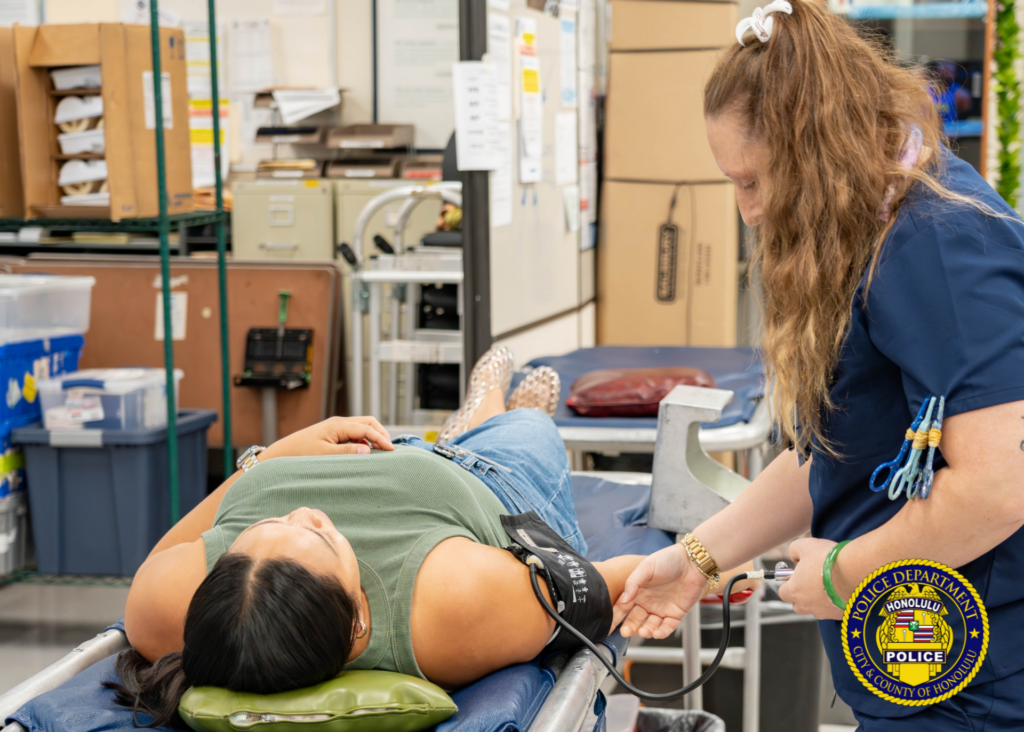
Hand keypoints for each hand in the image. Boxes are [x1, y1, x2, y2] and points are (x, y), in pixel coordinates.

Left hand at [259, 417, 393, 461]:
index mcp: (338, 425)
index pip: (366, 429)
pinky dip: (364, 439)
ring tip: (381, 450)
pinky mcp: (333, 434)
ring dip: (373, 436)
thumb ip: (346, 452)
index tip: (391, 451)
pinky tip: (366, 452)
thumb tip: (368, 450)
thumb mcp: (324, 455)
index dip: (381, 439)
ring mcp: (336, 427)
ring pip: (362, 426)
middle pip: (368, 422)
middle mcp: (339, 423)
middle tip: (390, 449)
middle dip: (381, 433)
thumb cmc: (300, 454)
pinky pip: (354, 433)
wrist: (281, 454)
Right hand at [616, 544, 706, 638]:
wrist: (692, 562)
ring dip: (645, 631)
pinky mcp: (675, 613)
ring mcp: (661, 608)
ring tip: (643, 632)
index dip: (615, 617)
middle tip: (625, 632)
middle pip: (634, 619)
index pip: (622, 606)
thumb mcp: (646, 567)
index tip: (607, 628)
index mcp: (638, 590)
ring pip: (650, 625)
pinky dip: (661, 632)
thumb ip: (632, 583)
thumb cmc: (668, 560)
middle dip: (628, 627)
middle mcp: (648, 601)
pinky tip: (656, 632)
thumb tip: (622, 600)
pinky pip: (667, 627)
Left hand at [778, 537, 843, 619]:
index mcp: (795, 590)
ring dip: (817, 600)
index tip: (795, 576)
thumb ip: (793, 550)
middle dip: (800, 596)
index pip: (782, 593)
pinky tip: (839, 591)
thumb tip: (794, 557)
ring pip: (815, 609)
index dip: (788, 584)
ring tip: (827, 585)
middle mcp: (807, 605)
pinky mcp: (839, 615)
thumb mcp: (805, 545)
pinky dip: (833, 603)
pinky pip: (832, 611)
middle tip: (810, 582)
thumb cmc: (828, 559)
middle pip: (797, 606)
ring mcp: (824, 612)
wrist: (855, 571)